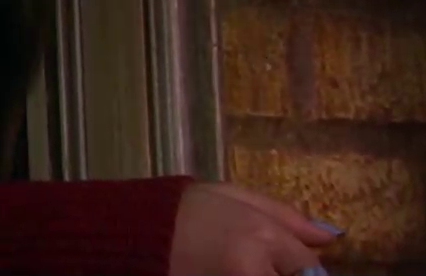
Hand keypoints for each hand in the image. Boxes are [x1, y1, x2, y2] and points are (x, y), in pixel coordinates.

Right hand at [169, 182, 341, 275]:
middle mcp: (253, 270)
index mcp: (261, 238)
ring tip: (242, 263)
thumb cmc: (184, 208)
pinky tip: (229, 271)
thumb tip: (331, 236)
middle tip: (262, 261)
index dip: (304, 269)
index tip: (293, 266)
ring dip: (267, 274)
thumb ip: (285, 216)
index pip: (309, 267)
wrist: (134, 231)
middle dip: (289, 273)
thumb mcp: (233, 197)